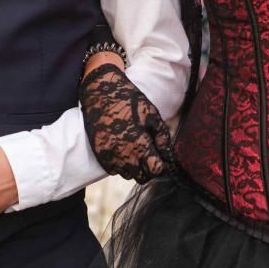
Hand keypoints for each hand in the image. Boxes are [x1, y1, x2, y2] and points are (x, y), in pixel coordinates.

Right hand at [79, 61, 175, 182]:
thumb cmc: (128, 100)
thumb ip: (162, 137)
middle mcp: (124, 155)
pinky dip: (119, 163)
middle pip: (142, 177)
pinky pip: (113, 169)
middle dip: (148, 168)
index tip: (160, 158)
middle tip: (147, 153)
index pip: (155, 171)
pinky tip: (121, 148)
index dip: (160, 165)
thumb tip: (168, 155)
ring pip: (127, 174)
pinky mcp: (100, 154)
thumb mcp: (151, 114)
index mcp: (140, 146)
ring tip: (133, 149)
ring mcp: (110, 156)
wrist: (100, 90)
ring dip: (133, 167)